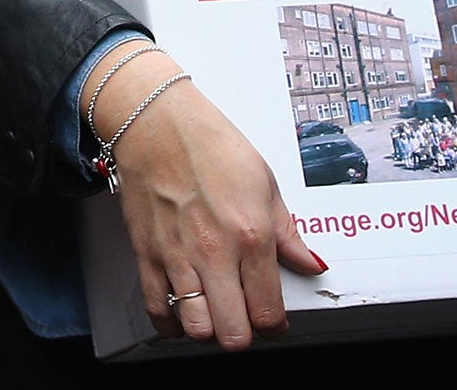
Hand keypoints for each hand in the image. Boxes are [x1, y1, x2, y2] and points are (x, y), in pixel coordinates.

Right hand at [88, 46, 324, 349]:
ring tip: (214, 312)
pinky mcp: (146, 253)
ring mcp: (177, 256)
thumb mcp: (264, 183)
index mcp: (252, 235)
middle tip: (244, 316)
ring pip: (196, 328)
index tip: (273, 320)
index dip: (275, 327)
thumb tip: (310, 263)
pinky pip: (156, 309)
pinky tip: (181, 311)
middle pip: (233, 333)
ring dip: (208, 329)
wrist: (155, 121)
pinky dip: (170, 322)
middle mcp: (215, 253)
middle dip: (243, 333)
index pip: (269, 313)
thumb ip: (288, 233)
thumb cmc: (208, 144)